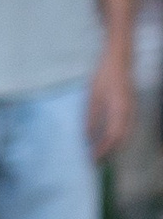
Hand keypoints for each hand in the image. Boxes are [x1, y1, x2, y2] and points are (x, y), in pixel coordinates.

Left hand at [89, 43, 136, 162]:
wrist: (119, 58)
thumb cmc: (104, 76)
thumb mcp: (93, 98)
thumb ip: (91, 119)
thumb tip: (87, 138)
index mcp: (119, 110)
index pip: (112, 137)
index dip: (103, 150)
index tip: (92, 159)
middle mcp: (128, 111)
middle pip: (122, 138)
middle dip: (110, 151)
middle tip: (96, 160)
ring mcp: (132, 108)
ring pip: (126, 132)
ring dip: (114, 144)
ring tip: (101, 151)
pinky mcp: (131, 105)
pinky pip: (127, 125)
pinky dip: (119, 135)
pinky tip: (108, 137)